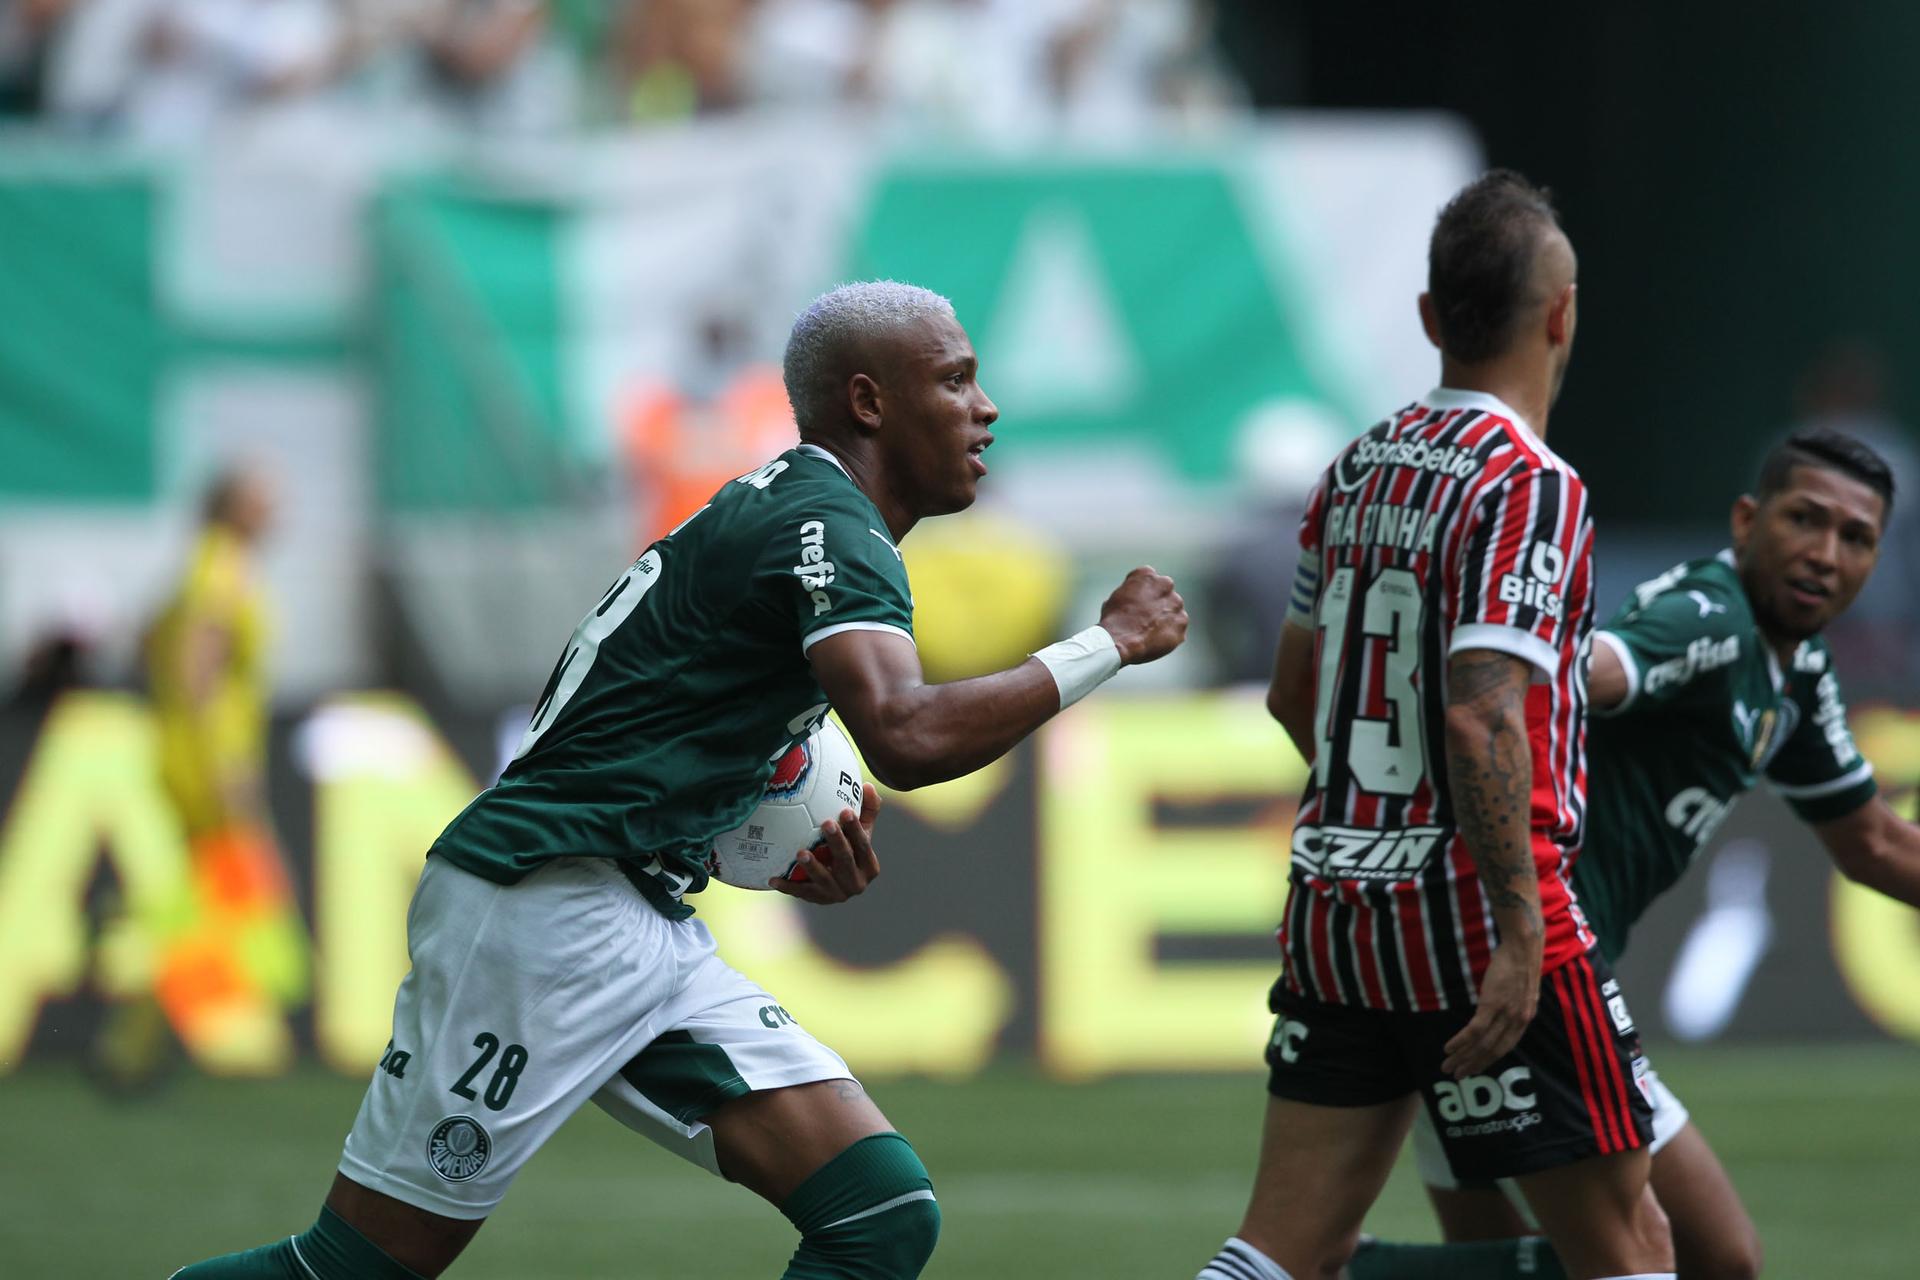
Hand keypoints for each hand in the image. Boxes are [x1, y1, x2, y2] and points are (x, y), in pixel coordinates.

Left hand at [771, 783, 881, 904]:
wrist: (838, 883)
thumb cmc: (849, 848)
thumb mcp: (860, 832)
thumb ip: (867, 810)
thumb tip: (867, 786)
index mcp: (869, 865)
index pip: (863, 844)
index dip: (856, 828)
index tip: (846, 811)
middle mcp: (857, 883)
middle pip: (845, 860)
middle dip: (837, 842)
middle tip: (826, 823)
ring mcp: (837, 894)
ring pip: (824, 880)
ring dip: (812, 867)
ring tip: (801, 853)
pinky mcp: (818, 900)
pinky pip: (802, 893)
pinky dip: (787, 887)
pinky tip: (773, 878)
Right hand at [1098, 566, 1187, 664]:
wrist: (1120, 641)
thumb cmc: (1114, 620)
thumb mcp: (1117, 597)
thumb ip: (1132, 592)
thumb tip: (1134, 600)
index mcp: (1147, 575)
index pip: (1149, 580)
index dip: (1142, 593)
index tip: (1137, 604)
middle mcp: (1165, 584)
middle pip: (1165, 592)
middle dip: (1158, 603)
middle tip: (1146, 617)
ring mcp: (1176, 604)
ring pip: (1173, 610)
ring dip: (1166, 617)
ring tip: (1150, 631)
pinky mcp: (1181, 622)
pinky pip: (1177, 627)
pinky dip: (1170, 633)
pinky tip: (1156, 639)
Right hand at [1441, 940, 1540, 1077]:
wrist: (1522, 946)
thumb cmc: (1519, 962)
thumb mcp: (1520, 989)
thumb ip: (1512, 1004)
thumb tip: (1499, 1011)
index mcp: (1524, 1018)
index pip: (1505, 1048)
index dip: (1488, 1060)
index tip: (1474, 1068)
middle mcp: (1517, 1021)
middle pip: (1492, 1051)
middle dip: (1473, 1065)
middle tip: (1457, 1075)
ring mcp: (1505, 1014)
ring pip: (1482, 1044)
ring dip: (1463, 1057)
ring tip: (1448, 1066)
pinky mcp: (1492, 1004)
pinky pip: (1474, 1030)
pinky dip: (1460, 1042)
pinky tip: (1448, 1048)